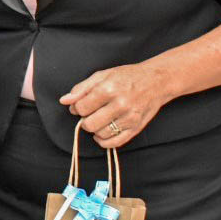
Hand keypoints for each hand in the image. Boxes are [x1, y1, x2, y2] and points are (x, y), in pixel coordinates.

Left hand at [60, 62, 175, 147]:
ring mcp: (130, 118)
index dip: (76, 108)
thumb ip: (81, 88)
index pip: (81, 108)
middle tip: (90, 113)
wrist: (155, 81)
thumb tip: (65, 101)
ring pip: (100, 134)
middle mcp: (120, 105)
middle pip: (89, 124)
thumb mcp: (102, 76)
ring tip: (99, 120)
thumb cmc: (127, 76)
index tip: (81, 105)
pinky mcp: (136, 128)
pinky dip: (104, 141)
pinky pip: (114, 143)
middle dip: (85, 120)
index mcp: (109, 89)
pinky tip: (103, 131)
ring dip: (95, 129)